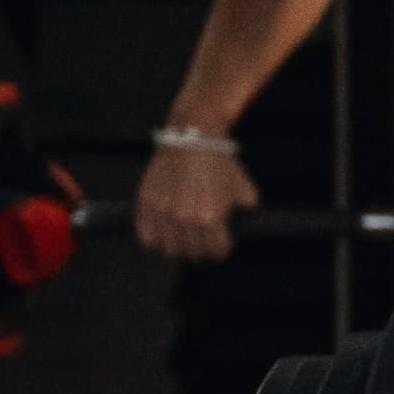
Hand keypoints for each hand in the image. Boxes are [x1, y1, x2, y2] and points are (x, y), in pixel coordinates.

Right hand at [133, 140, 255, 262]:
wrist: (191, 139)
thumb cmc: (218, 163)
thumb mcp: (243, 189)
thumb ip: (248, 212)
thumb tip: (248, 225)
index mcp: (210, 218)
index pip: (216, 252)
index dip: (221, 251)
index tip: (220, 247)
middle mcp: (184, 219)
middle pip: (192, 254)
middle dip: (201, 251)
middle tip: (202, 244)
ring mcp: (162, 213)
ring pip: (168, 250)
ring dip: (178, 248)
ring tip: (183, 241)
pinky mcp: (145, 205)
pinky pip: (146, 237)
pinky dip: (155, 240)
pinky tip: (164, 234)